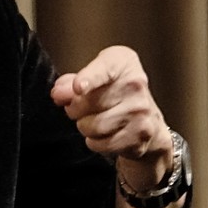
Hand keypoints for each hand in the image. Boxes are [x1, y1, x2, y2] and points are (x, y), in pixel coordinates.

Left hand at [51, 46, 174, 191]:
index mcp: (123, 63)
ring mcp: (140, 111)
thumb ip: (70, 83)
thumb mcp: (94, 78)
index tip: (78, 87)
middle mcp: (136, 84)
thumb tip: (59, 93)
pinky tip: (104, 134)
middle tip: (80, 108)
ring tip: (94, 120)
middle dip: (75, 109)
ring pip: (93, 126)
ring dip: (85, 127)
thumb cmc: (116, 94)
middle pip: (88, 102)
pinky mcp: (140, 135)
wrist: (148, 119)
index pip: (103, 69)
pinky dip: (95, 142)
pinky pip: (102, 144)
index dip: (89, 78)